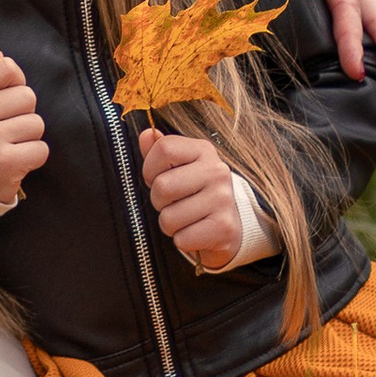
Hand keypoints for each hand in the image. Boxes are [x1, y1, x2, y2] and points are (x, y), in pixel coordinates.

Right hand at [0, 48, 48, 208]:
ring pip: (37, 123)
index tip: (2, 99)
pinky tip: (15, 160)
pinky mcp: (5, 163)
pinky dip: (33, 156)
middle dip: (22, 112)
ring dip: (28, 135)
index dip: (13, 82)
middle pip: (27, 96)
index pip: (7, 67)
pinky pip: (41, 149)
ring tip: (8, 144)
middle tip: (4, 128)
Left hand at [139, 127, 241, 267]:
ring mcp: (223, 199)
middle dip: (158, 201)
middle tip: (172, 203)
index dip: (150, 168)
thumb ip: (160, 151)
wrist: (229, 225)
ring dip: (170, 224)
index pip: (164, 149)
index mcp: (203, 150)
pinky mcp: (225, 227)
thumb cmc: (196, 193)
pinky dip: (183, 240)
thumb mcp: (180, 167)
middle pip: (162, 186)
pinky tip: (195, 232)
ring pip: (169, 217)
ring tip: (185, 219)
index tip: (156, 178)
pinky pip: (182, 239)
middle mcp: (217, 171)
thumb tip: (146, 135)